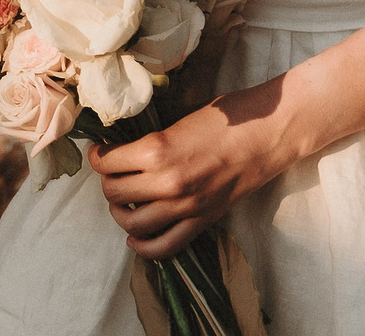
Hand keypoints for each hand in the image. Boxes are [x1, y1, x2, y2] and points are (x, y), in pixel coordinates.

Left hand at [90, 92, 287, 261]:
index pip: (107, 163)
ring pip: (132, 223)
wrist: (267, 133)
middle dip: (107, 182)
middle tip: (112, 173)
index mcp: (157, 150)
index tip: (100, 152)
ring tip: (122, 201)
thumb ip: (152, 141)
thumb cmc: (226, 117)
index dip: (98, 157)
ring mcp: (185, 206)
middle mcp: (167, 182)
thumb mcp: (178, 120)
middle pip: (114, 193)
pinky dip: (144, 247)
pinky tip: (135, 237)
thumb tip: (124, 149)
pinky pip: (165, 246)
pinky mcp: (202, 221)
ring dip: (120, 213)